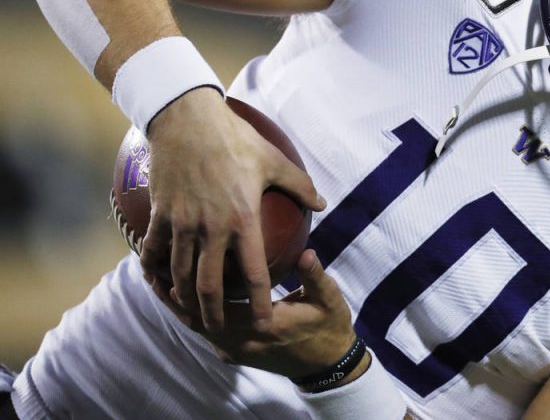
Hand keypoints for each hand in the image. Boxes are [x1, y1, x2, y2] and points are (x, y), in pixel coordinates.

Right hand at [140, 87, 325, 332]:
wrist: (187, 119)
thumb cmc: (236, 138)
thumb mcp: (274, 160)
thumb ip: (300, 186)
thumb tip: (322, 204)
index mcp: (243, 219)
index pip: (253, 273)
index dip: (259, 302)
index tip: (265, 321)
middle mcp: (211, 228)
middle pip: (209, 286)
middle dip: (214, 314)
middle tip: (219, 330)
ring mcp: (183, 222)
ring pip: (180, 274)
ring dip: (183, 298)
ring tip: (189, 312)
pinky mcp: (161, 213)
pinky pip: (154, 250)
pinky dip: (155, 269)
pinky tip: (158, 280)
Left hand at [151, 250, 360, 379]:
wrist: (328, 366)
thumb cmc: (329, 327)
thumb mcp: (328, 299)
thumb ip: (315, 276)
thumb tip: (306, 252)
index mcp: (265, 325)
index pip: (219, 309)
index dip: (192, 292)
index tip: (172, 267)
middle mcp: (244, 342)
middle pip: (196, 320)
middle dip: (171, 297)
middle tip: (149, 270)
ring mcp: (238, 351)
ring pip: (197, 329)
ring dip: (176, 307)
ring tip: (157, 281)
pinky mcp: (236, 354)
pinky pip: (206, 334)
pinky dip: (190, 315)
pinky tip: (182, 297)